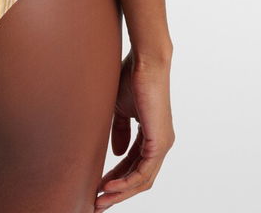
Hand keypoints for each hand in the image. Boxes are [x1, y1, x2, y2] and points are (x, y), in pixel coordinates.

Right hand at [95, 48, 173, 209]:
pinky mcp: (160, 142)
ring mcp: (162, 144)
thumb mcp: (121, 109)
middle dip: (117, 192)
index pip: (133, 164)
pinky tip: (111, 186)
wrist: (144, 62)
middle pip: (139, 177)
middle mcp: (160, 143)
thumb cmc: (132, 77)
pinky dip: (127, 182)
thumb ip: (120, 131)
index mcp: (151, 135)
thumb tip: (116, 152)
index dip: (116, 176)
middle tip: (98, 202)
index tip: (98, 185)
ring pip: (142, 179)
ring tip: (101, 199)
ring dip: (120, 191)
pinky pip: (144, 171)